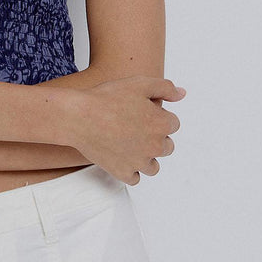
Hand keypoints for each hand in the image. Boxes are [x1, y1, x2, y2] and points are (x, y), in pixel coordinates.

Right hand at [64, 76, 184, 185]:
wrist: (78, 116)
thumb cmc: (107, 97)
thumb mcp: (139, 83)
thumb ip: (165, 87)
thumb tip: (182, 94)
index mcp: (162, 124)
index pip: (173, 124)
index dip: (158, 116)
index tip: (141, 112)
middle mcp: (155, 146)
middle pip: (167, 147)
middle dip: (155, 138)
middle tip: (134, 127)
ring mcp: (139, 162)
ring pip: (153, 166)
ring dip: (146, 157)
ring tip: (129, 144)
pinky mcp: (123, 173)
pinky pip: (135, 178)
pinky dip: (130, 170)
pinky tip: (121, 156)